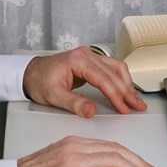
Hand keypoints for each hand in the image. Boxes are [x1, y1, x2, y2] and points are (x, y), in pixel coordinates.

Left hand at [23, 47, 146, 117]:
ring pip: (116, 67)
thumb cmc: (39, 81)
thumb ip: (74, 104)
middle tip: (137, 106)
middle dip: (127, 91)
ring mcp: (89, 56)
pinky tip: (126, 89)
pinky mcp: (90, 60)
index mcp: (77, 60)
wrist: (30, 73)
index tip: (124, 108)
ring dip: (127, 84)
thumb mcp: (54, 96)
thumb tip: (91, 111)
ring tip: (135, 100)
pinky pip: (111, 68)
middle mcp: (86, 55)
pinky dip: (120, 79)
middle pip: (114, 72)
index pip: (103, 79)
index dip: (116, 95)